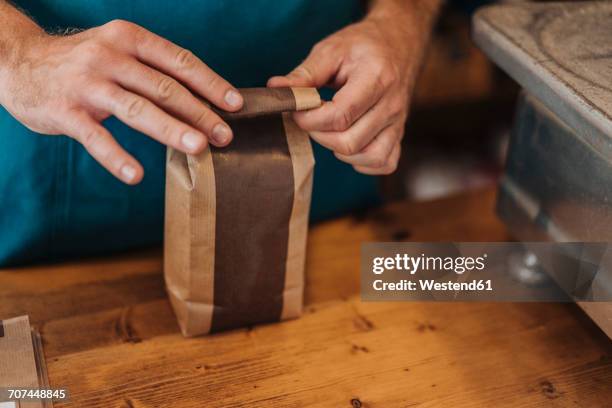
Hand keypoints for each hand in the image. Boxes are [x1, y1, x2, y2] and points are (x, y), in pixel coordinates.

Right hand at [0, 20, 242, 183]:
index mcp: (129, 38)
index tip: (236, 105)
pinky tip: (137, 175)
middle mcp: (109, 56)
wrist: (18, 61)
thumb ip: (153, 71)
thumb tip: (203, 100)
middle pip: (165, 88)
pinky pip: (96, 138)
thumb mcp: (118, 51)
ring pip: (137, 109)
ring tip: (199, 149)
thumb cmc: (83, 63)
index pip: (179, 62)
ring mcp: (86, 84)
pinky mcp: (65, 111)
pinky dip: (117, 158)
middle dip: (200, 114)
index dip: (211, 84)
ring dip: (171, 130)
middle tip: (226, 137)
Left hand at [268, 15, 423, 174]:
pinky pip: (384, 162)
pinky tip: (349, 144)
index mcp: (376, 78)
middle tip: (310, 118)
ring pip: (369, 157)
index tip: (296, 110)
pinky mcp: (399, 133)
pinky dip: (363, 162)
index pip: (340, 116)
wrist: (398, 42)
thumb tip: (275, 89)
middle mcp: (392, 104)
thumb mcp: (331, 50)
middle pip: (350, 142)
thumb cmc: (362, 46)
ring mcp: (398, 122)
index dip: (310, 119)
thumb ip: (304, 74)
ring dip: (339, 150)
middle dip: (320, 135)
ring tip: (329, 130)